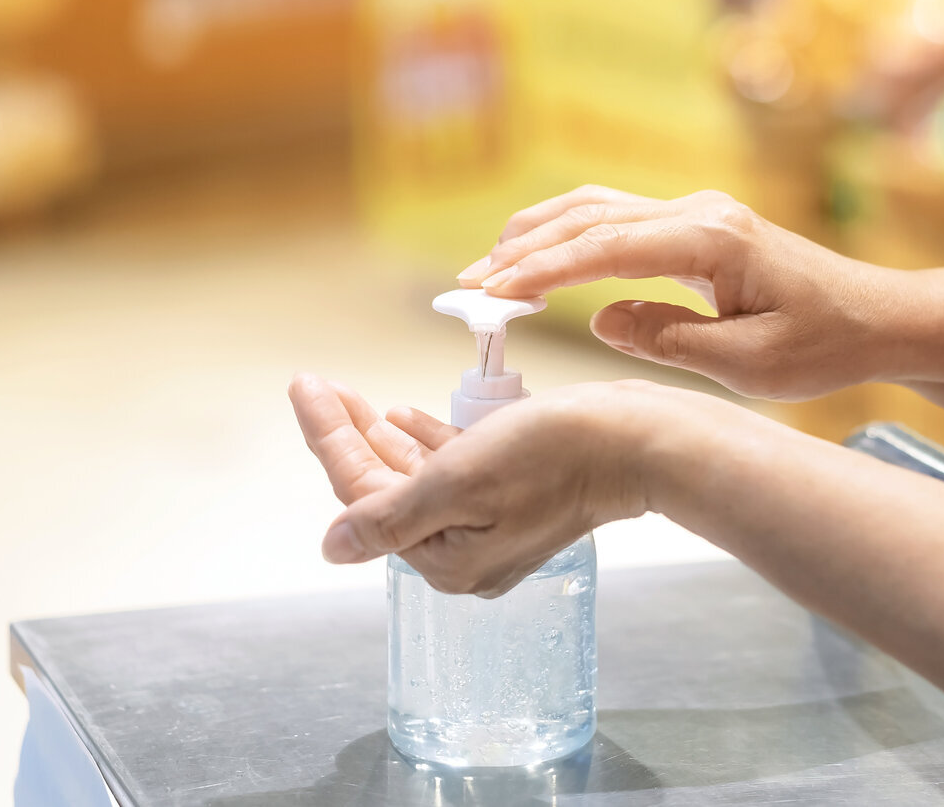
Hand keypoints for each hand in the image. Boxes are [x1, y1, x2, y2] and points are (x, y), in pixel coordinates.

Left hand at [289, 372, 668, 595]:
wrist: (638, 442)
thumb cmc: (556, 454)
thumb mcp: (460, 480)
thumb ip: (391, 513)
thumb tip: (332, 548)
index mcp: (445, 557)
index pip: (363, 494)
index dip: (328, 437)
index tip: (305, 386)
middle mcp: (464, 550)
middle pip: (385, 488)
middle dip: (348, 435)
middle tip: (317, 385)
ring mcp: (492, 524)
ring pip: (417, 476)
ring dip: (380, 437)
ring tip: (349, 398)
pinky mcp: (517, 496)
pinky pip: (455, 470)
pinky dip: (426, 441)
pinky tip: (403, 416)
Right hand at [457, 186, 908, 400]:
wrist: (877, 317)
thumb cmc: (824, 345)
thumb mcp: (748, 364)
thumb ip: (670, 340)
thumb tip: (603, 318)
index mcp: (711, 241)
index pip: (606, 248)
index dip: (543, 270)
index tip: (492, 292)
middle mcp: (699, 213)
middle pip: (590, 216)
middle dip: (523, 248)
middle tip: (468, 285)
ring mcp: (697, 212)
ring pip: (598, 207)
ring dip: (539, 234)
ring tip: (488, 270)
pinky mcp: (697, 225)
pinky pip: (618, 218)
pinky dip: (569, 234)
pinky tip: (540, 259)